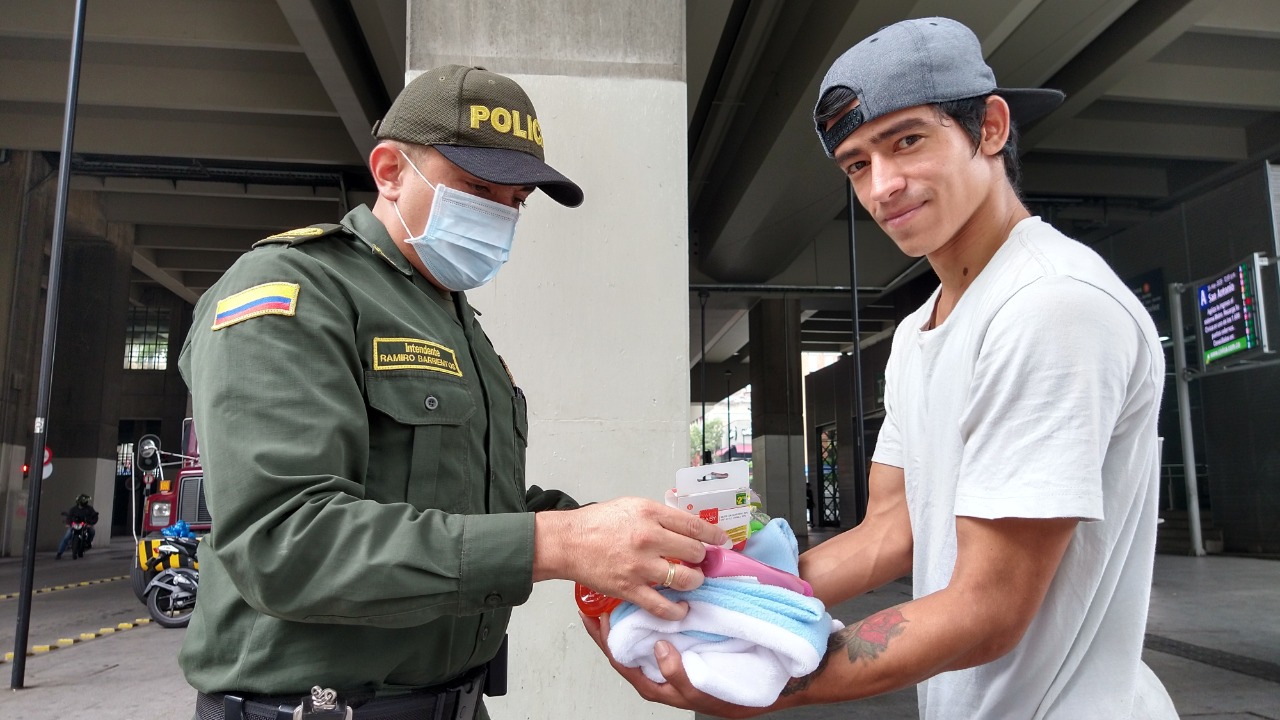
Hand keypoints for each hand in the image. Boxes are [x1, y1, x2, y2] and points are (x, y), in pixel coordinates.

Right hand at [534, 497, 728, 619]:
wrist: (568, 542)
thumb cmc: (597, 523)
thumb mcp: (632, 506)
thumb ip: (660, 516)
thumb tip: (686, 527)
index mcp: (650, 513)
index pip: (694, 525)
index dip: (713, 535)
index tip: (721, 541)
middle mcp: (649, 538)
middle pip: (694, 552)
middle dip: (702, 559)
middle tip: (701, 562)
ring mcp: (640, 566)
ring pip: (685, 579)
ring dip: (695, 582)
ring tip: (693, 581)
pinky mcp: (630, 589)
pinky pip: (662, 606)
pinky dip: (677, 611)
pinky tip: (682, 608)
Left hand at [579, 611, 768, 718]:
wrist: (749, 694)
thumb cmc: (720, 698)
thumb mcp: (695, 690)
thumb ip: (675, 674)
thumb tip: (659, 648)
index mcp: (651, 682)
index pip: (617, 657)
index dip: (603, 636)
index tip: (593, 615)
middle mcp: (654, 668)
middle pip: (623, 643)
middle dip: (610, 621)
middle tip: (600, 597)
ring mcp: (664, 658)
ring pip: (639, 635)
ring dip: (629, 614)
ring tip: (620, 593)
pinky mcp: (678, 647)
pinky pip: (659, 629)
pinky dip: (651, 613)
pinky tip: (651, 599)